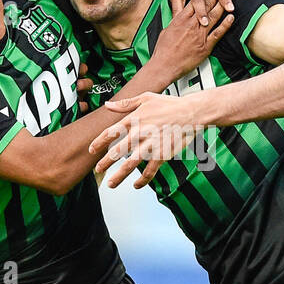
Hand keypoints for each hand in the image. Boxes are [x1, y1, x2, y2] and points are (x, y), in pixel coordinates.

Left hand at [88, 92, 203, 188]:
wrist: (191, 113)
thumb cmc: (170, 104)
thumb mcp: (146, 98)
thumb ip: (125, 104)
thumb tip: (107, 105)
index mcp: (134, 120)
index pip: (110, 133)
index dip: (98, 142)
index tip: (91, 150)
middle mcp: (140, 133)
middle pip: (117, 151)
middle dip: (105, 163)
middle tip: (97, 170)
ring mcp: (151, 145)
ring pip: (130, 164)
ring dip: (119, 176)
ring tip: (111, 184)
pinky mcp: (162, 154)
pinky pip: (150, 171)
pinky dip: (142, 181)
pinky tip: (136, 185)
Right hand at [152, 0, 234, 80]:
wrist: (164, 65)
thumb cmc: (163, 50)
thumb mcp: (166, 31)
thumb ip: (175, 23)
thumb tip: (179, 19)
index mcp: (181, 20)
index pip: (195, 2)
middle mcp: (191, 25)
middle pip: (206, 6)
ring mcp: (200, 35)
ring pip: (214, 16)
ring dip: (222, 5)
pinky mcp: (205, 46)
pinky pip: (218, 33)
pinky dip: (226, 24)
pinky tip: (231, 17)